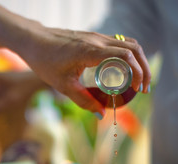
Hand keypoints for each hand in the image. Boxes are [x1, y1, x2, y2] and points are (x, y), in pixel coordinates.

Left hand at [16, 29, 150, 116]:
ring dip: (137, 61)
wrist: (33, 41)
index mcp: (91, 51)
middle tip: (145, 88)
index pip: (126, 56)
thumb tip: (101, 113)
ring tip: (138, 80)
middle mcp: (97, 40)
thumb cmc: (44, 61)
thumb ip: (83, 100)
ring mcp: (96, 36)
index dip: (138, 73)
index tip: (139, 89)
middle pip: (133, 48)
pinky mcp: (93, 37)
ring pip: (127, 43)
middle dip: (144, 68)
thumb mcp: (62, 85)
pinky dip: (127, 55)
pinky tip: (123, 70)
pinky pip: (117, 43)